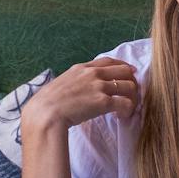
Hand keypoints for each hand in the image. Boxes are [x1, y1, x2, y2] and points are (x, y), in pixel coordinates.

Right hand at [21, 57, 138, 134]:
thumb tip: (77, 89)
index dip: (123, 65)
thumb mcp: (61, 83)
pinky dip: (128, 110)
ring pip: (129, 86)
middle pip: (124, 70)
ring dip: (132, 97)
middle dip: (131, 81)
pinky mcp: (103, 102)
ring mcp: (99, 87)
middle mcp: (93, 74)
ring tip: (127, 108)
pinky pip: (126, 103)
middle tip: (130, 94)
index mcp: (82, 68)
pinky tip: (122, 116)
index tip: (129, 72)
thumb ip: (74, 82)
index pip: (109, 61)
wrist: (46, 113)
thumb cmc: (47, 103)